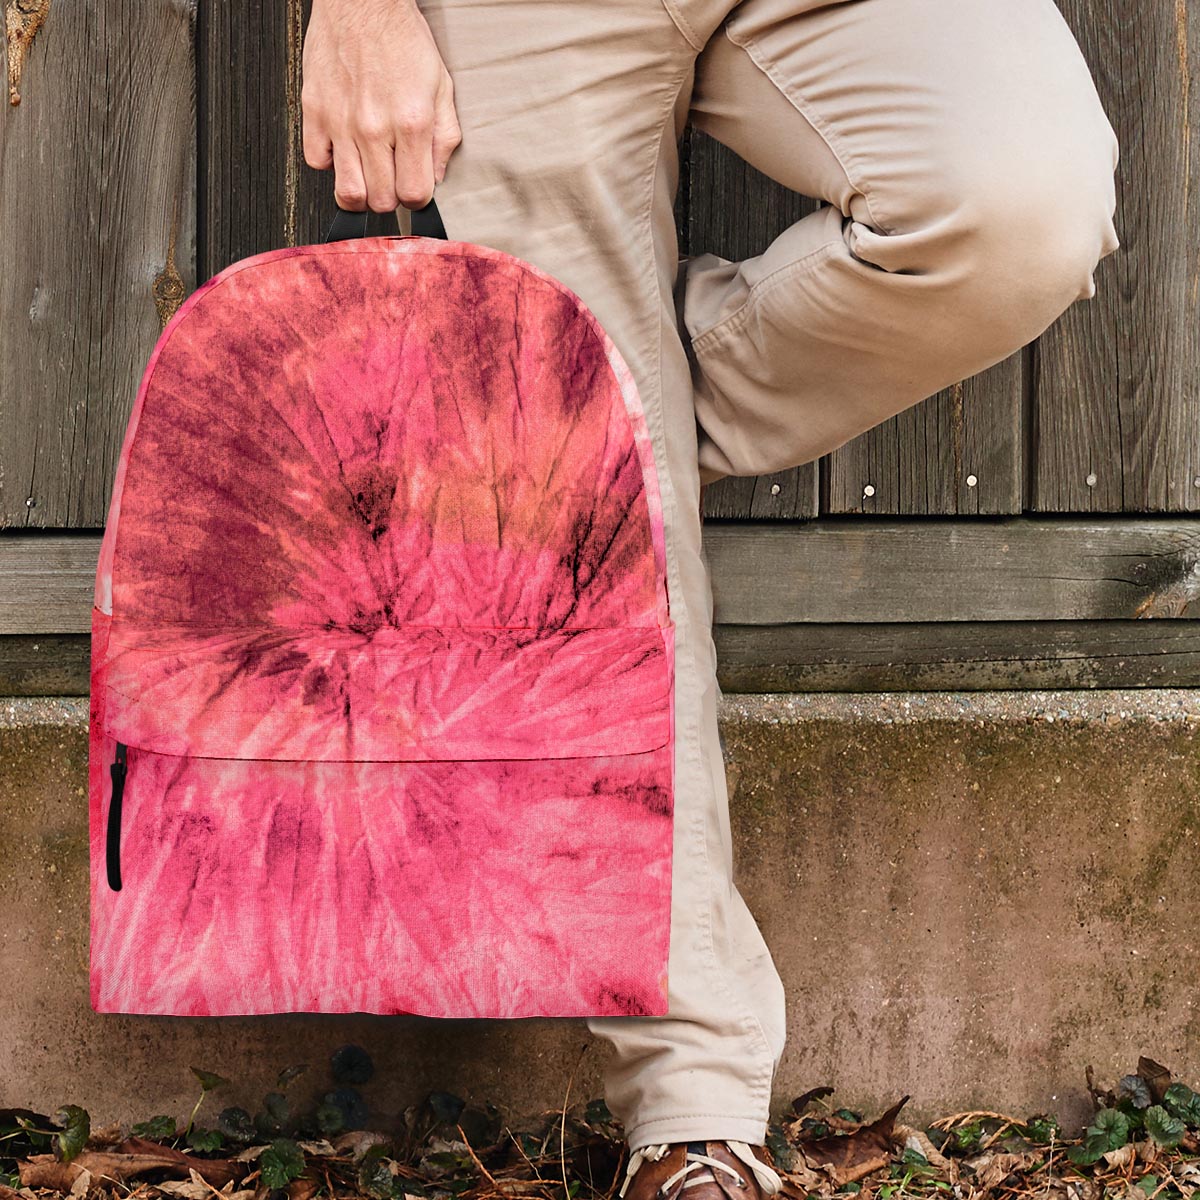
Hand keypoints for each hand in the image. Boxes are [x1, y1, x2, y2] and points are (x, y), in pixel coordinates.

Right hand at [301, 0, 462, 211]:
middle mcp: (374, 127)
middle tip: (392, 178)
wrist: (362, 1)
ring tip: (368, 175)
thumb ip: (444, 137)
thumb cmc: (401, 39)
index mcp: (411, 123)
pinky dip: (330, 163)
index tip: (415, 188)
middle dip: (390, 197)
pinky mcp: (314, 111)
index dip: (417, 199)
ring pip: (348, 192)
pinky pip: (316, 162)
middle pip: (381, 201)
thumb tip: (437, 176)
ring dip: (361, 192)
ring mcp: (341, 122)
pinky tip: (343, 149)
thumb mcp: (441, 87)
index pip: (414, 194)